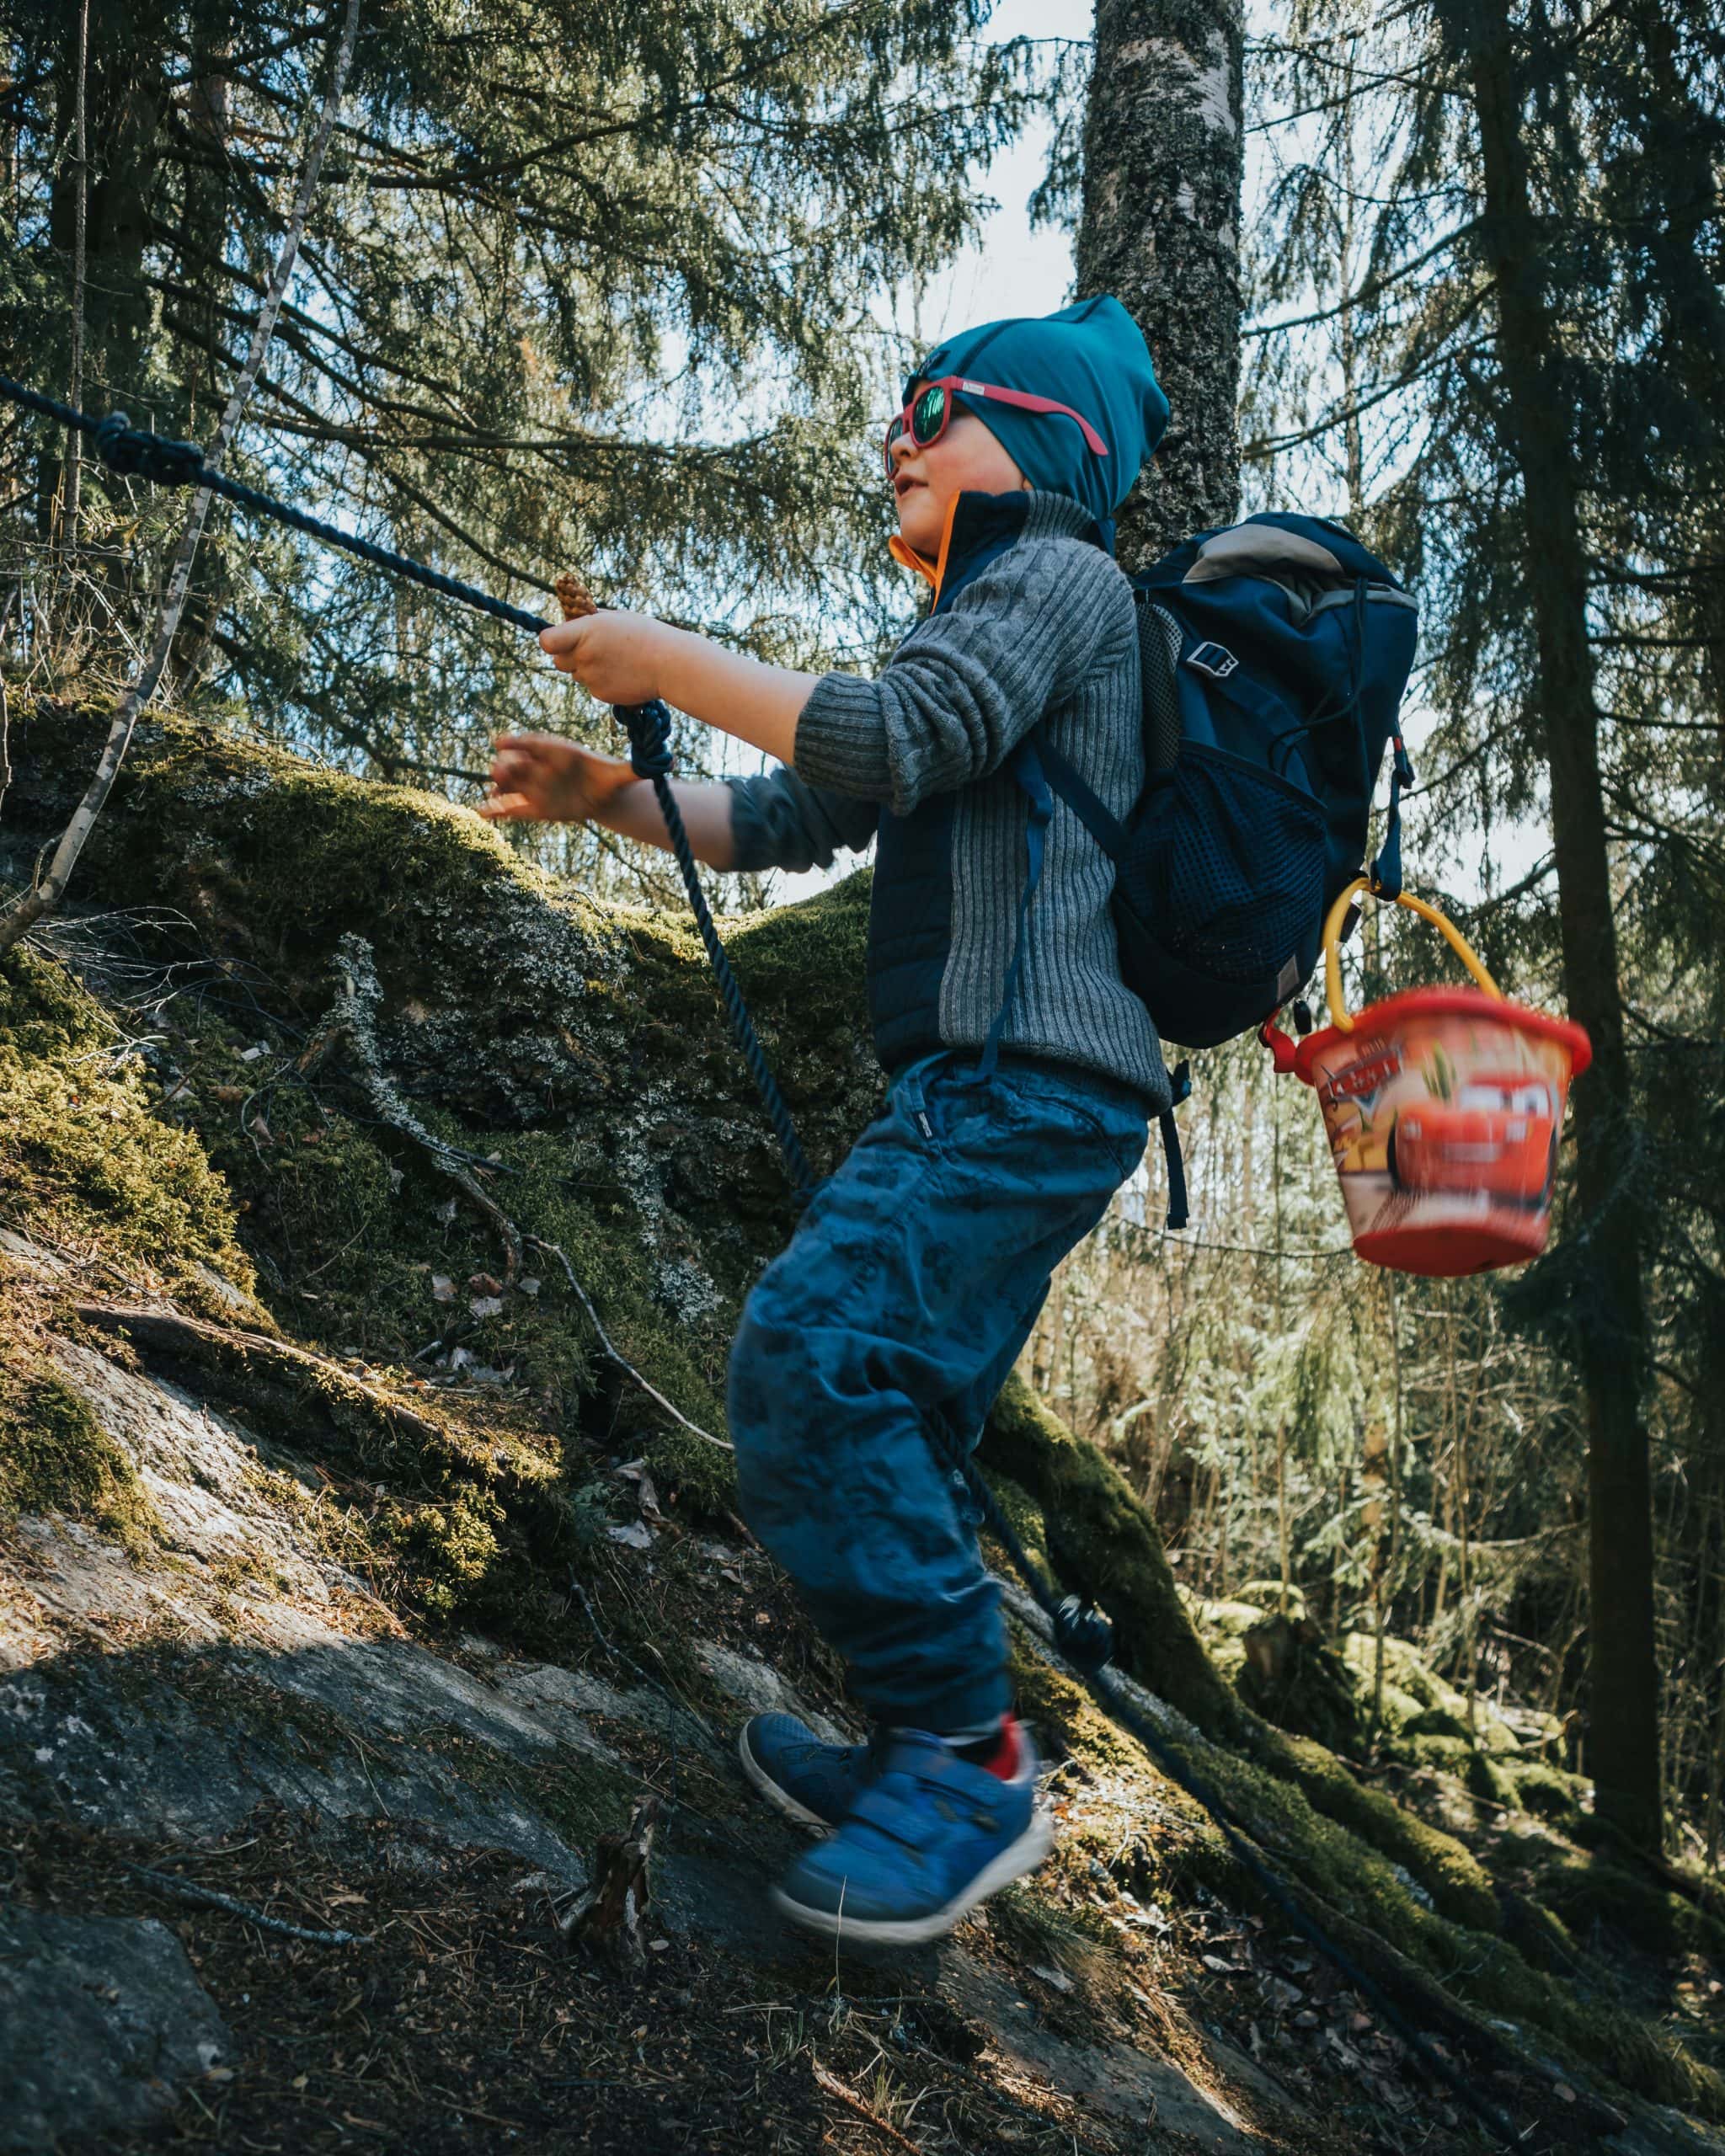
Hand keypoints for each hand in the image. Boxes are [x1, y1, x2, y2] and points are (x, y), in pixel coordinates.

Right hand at [479, 734, 639, 824]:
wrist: (602, 796)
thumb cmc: (608, 779)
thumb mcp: (622, 775)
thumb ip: (636, 769)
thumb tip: (668, 761)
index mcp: (559, 752)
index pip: (535, 743)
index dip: (518, 742)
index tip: (502, 741)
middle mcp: (542, 766)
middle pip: (520, 763)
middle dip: (509, 765)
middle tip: (499, 768)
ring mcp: (534, 786)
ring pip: (512, 784)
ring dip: (501, 787)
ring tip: (493, 791)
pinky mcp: (532, 806)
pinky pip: (510, 808)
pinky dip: (496, 810)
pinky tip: (481, 812)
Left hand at [538, 608, 679, 706]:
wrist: (670, 664)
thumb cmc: (646, 635)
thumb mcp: (617, 618)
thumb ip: (591, 621)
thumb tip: (573, 622)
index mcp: (586, 631)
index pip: (547, 641)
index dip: (550, 641)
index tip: (560, 639)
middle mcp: (584, 655)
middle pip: (558, 661)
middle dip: (569, 656)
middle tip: (591, 650)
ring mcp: (591, 678)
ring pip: (576, 675)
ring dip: (587, 669)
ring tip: (615, 661)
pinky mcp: (601, 694)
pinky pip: (592, 687)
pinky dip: (602, 681)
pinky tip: (622, 673)